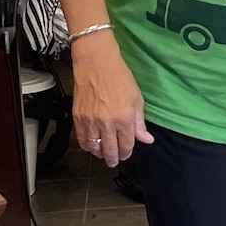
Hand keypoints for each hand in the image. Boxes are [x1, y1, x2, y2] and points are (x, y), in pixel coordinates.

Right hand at [71, 33, 152, 168]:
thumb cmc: (119, 77)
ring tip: (102, 154)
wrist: (96, 63)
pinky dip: (87, 146)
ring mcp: (90, 121)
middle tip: (114, 162)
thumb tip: (147, 140)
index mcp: (124, 118)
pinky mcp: (78, 117)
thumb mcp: (136, 99)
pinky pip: (81, 139)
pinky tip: (91, 145)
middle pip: (109, 151)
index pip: (126, 145)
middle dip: (113, 159)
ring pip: (94, 148)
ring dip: (99, 154)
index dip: (126, 153)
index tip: (125, 155)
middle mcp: (107, 123)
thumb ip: (140, 123)